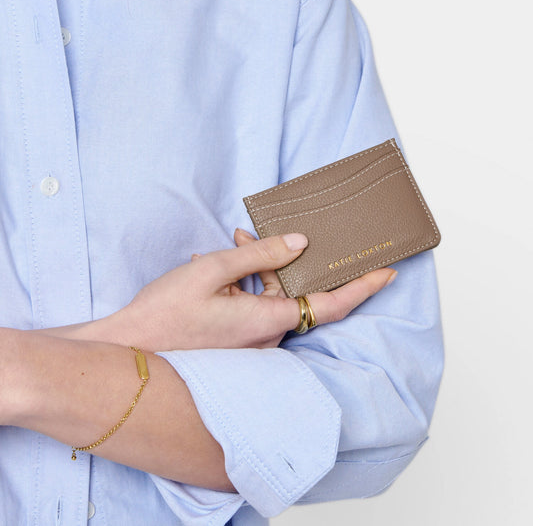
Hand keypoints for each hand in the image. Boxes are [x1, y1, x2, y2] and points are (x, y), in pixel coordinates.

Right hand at [101, 231, 396, 350]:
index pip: (332, 303)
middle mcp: (267, 335)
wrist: (132, 351)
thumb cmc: (167, 313)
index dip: (363, 286)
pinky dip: (245, 284)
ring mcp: (252, 340)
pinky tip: (220, 266)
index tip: (388, 270)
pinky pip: (255, 306)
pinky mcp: (238, 341)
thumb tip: (300, 244)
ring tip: (231, 246)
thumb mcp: (213, 271)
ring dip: (257, 268)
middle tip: (251, 236)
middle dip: (281, 259)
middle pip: (294, 291)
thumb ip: (261, 255)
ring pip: (271, 295)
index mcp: (268, 319)